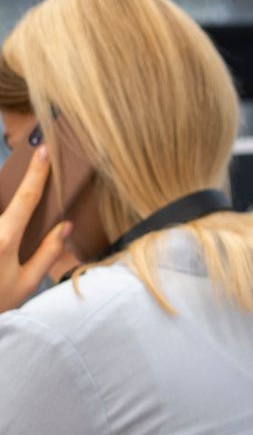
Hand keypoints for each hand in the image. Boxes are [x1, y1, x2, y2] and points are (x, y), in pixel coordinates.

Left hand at [0, 146, 72, 313]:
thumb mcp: (27, 284)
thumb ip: (48, 252)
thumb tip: (65, 226)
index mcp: (4, 240)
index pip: (26, 199)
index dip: (37, 173)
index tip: (43, 150)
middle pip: (1, 203)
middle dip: (10, 200)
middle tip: (21, 219)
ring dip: (8, 226)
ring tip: (9, 255)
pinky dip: (4, 232)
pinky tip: (3, 253)